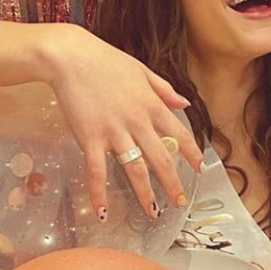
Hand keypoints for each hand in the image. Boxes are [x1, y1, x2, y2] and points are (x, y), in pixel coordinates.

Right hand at [43, 25, 203, 220]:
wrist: (71, 57)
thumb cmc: (104, 60)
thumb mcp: (141, 70)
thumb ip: (164, 89)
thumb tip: (183, 104)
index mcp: (151, 104)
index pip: (179, 133)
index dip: (192, 153)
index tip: (200, 168)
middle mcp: (138, 121)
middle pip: (161, 158)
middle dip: (173, 183)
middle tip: (179, 202)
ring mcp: (114, 131)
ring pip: (135, 169)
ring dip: (145, 193)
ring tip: (153, 212)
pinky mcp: (90, 138)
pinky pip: (97, 171)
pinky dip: (99, 193)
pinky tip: (102, 211)